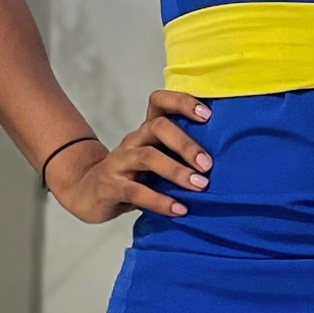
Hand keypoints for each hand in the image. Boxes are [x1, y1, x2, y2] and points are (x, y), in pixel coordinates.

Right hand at [46, 91, 211, 222]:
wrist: (86, 193)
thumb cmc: (132, 176)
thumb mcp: (155, 161)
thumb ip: (178, 156)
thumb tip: (227, 161)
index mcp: (146, 131)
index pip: (160, 103)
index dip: (182, 102)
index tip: (208, 115)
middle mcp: (133, 141)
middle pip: (158, 127)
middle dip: (186, 144)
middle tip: (208, 165)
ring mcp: (119, 162)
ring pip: (148, 157)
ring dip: (177, 171)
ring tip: (200, 185)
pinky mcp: (110, 186)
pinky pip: (136, 191)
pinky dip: (160, 201)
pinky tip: (179, 209)